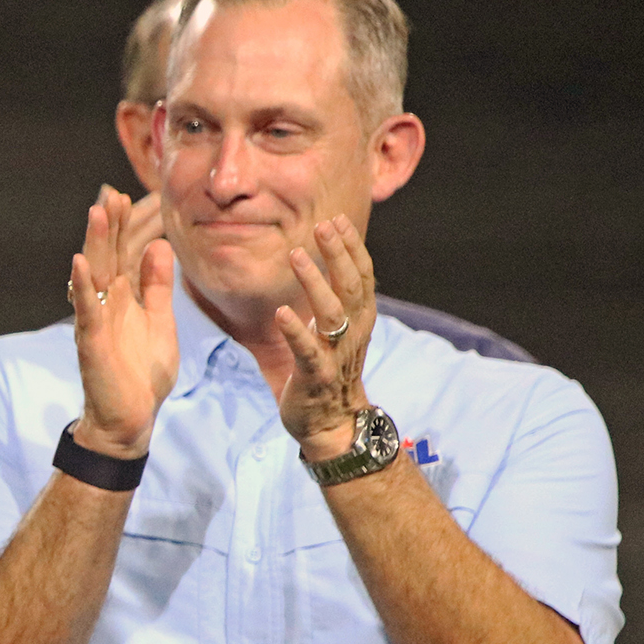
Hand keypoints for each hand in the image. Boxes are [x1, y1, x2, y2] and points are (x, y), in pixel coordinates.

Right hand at [70, 186, 177, 458]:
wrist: (131, 418)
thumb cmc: (142, 374)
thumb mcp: (160, 322)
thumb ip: (157, 287)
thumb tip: (160, 246)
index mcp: (123, 299)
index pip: (124, 256)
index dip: (126, 228)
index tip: (131, 197)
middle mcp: (106, 305)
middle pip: (107, 258)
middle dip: (109, 227)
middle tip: (112, 194)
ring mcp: (96, 321)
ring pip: (94, 276)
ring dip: (95, 244)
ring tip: (97, 214)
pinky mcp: (91, 342)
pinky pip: (86, 310)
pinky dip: (83, 287)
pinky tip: (80, 263)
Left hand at [275, 215, 376, 460]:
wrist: (332, 423)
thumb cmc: (331, 370)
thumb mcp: (341, 330)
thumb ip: (338, 299)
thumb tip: (333, 260)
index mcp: (361, 319)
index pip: (362, 276)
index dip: (351, 247)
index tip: (337, 220)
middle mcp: (354, 333)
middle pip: (350, 287)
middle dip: (337, 254)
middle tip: (321, 226)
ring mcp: (337, 355)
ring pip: (331, 313)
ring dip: (314, 282)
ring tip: (295, 256)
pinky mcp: (316, 376)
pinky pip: (307, 351)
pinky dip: (295, 331)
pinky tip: (281, 313)